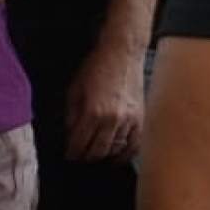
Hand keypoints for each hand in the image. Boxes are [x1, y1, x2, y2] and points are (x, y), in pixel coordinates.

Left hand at [65, 37, 145, 162]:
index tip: (69, 155)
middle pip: (97, 152)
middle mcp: (112, 120)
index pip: (79, 143)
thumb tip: (71, 134)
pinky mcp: (141, 119)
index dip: (72, 153)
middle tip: (80, 157)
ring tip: (96, 154)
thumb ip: (71, 115)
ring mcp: (129, 121)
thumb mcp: (75, 89)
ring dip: (104, 155)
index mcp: (93, 112)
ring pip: (115, 150)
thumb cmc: (96, 67)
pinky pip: (134, 145)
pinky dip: (125, 153)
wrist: (123, 53)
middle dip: (86, 157)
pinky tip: (117, 154)